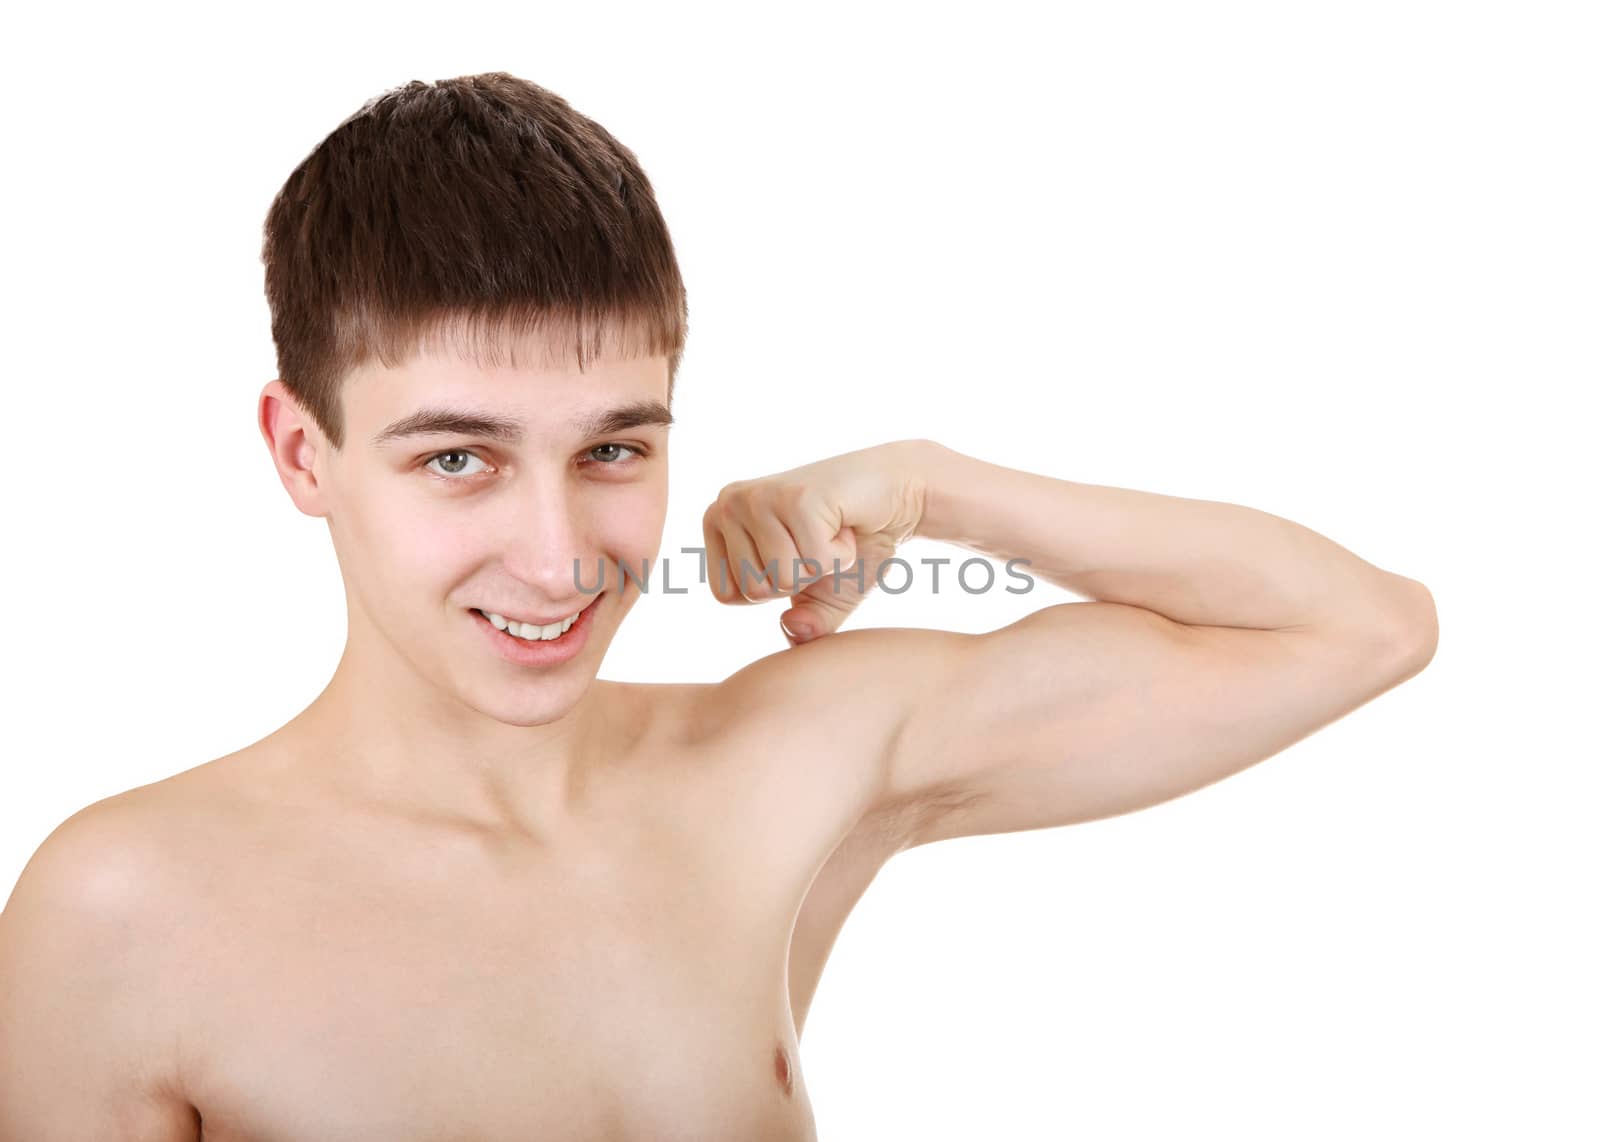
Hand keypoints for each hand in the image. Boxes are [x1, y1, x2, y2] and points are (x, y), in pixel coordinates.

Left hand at [700, 438, 932, 643]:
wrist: (898, 494)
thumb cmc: (853, 543)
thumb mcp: (821, 597)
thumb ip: (804, 626)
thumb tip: (792, 630)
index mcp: (717, 521)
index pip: (726, 594)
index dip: (772, 590)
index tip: (796, 555)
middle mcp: (728, 503)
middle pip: (755, 589)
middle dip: (800, 579)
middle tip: (818, 541)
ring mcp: (760, 497)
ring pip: (783, 579)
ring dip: (822, 566)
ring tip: (830, 532)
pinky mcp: (796, 497)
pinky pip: (814, 562)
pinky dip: (841, 554)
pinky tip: (845, 525)